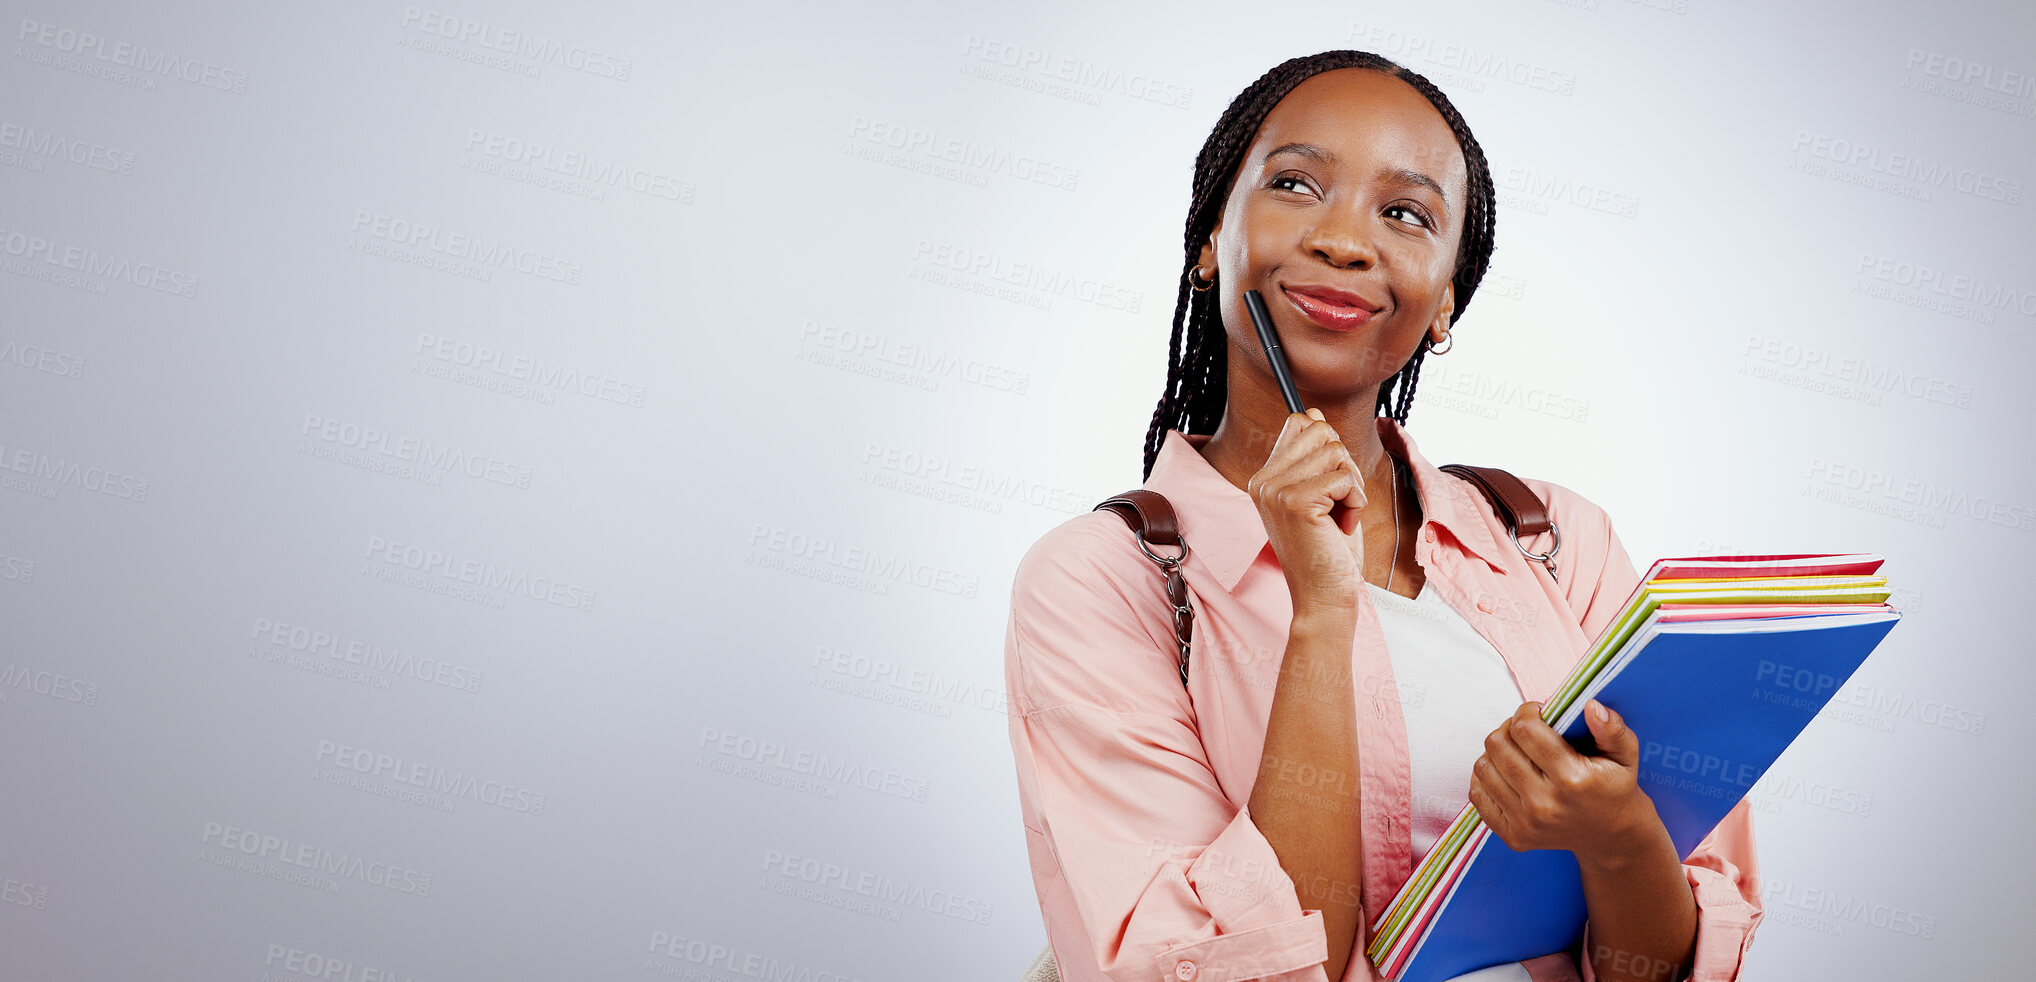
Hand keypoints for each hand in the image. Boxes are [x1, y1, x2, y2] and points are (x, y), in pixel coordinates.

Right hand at [1247, 408, 1367, 615]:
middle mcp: (1263, 481)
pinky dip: (1354, 502)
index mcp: (1265, 477)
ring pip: (1335, 451)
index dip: (1329, 450)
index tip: (1329, 488)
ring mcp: (1274, 490)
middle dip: (1343, 466)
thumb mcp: (1324, 495)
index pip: (1301, 424)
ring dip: (1351, 486)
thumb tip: (1311, 411)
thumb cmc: (1329, 551)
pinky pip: (1343, 478)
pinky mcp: (1294, 503)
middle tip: (1336, 505)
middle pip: (1321, 431)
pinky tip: (1340, 528)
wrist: (1324, 597)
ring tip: (1337, 517)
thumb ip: (1317, 456)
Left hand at [1468, 699, 1664, 865]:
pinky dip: (1486, 777)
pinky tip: (1506, 772)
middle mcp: (1544, 804)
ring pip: (1483, 766)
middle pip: (1497, 745)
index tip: (1537, 712)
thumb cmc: (1614, 787)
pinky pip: (1477, 794)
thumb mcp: (1625, 756)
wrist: (1611, 836)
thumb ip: (1613, 729)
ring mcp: (1526, 823)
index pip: (1525, 730)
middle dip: (1509, 728)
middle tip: (1525, 730)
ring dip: (1496, 752)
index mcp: (1572, 779)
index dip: (1526, 712)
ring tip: (1516, 750)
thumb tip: (1591, 706)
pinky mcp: (1513, 836)